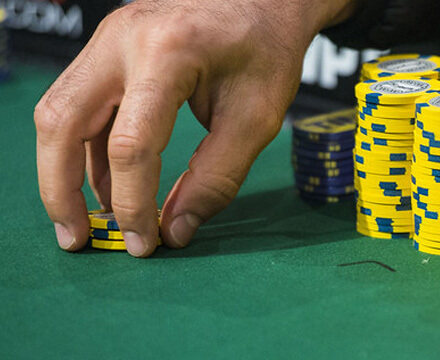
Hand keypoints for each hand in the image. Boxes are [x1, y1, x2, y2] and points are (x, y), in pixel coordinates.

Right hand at [34, 0, 357, 256]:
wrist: (264, 2)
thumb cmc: (267, 52)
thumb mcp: (255, 120)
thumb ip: (215, 179)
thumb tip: (174, 230)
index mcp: (168, 53)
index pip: (131, 144)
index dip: (133, 204)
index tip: (146, 242)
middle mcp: (123, 40)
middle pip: (62, 122)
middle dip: (61, 190)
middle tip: (79, 239)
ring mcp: (109, 40)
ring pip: (60, 112)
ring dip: (68, 172)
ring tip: (97, 218)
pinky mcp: (109, 50)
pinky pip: (81, 104)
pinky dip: (89, 149)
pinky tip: (110, 184)